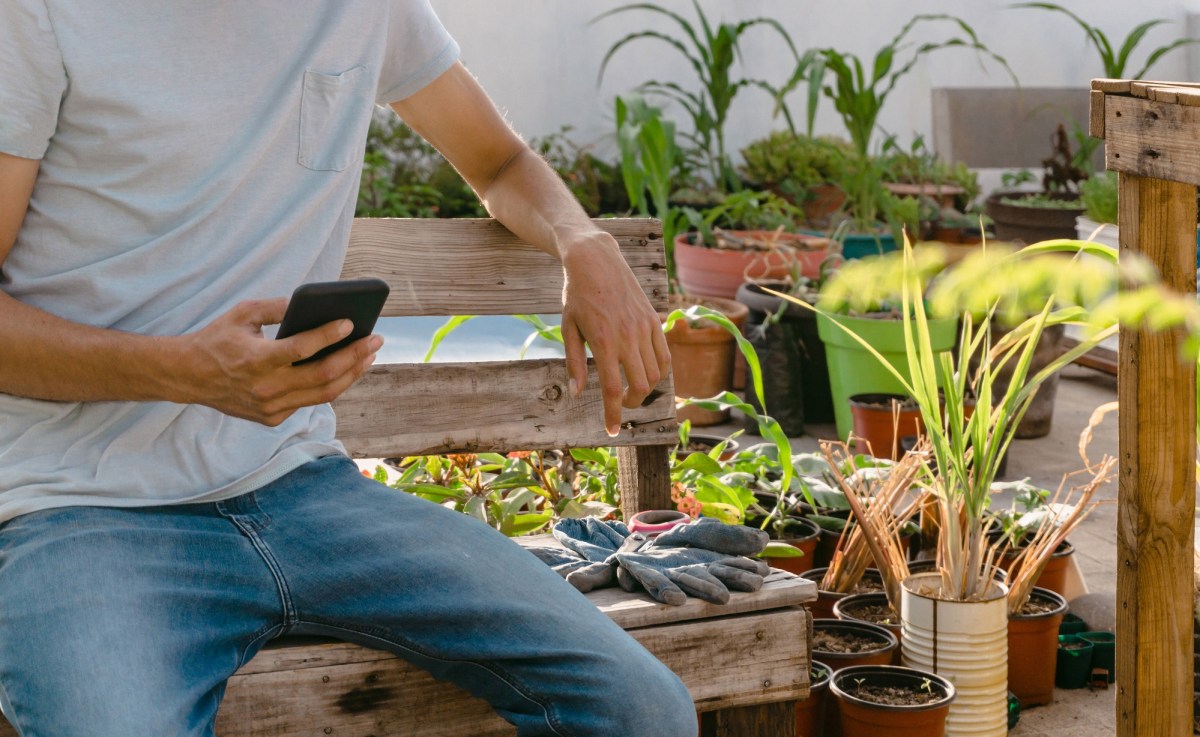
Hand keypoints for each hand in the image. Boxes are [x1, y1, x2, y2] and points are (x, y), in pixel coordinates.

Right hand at [177, 298, 381, 425]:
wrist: (188, 377)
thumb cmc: (217, 340)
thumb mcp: (242, 314)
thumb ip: (276, 307)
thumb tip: (309, 303)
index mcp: (256, 360)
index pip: (302, 349)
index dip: (329, 336)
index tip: (351, 322)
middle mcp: (265, 388)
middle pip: (323, 375)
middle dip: (354, 356)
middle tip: (375, 339)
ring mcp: (270, 407)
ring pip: (323, 394)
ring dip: (351, 374)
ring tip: (368, 355)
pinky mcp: (272, 418)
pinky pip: (308, 402)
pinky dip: (328, 385)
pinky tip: (344, 369)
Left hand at [559, 233, 670, 436]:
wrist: (595, 259)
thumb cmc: (576, 294)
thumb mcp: (568, 328)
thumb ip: (575, 362)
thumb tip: (577, 393)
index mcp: (604, 342)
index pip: (613, 389)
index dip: (612, 414)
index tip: (611, 431)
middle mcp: (628, 337)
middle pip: (640, 386)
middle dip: (630, 403)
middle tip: (619, 404)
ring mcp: (644, 328)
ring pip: (656, 373)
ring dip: (646, 389)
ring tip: (631, 388)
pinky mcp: (654, 320)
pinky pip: (665, 355)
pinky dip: (660, 371)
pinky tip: (647, 373)